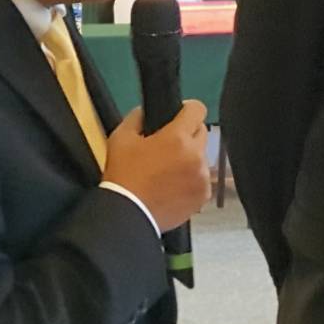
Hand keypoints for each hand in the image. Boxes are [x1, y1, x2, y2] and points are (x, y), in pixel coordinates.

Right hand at [103, 102, 210, 233]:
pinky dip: (192, 180)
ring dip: (190, 158)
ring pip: (202, 157)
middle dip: (187, 135)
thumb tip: (146, 112)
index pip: (198, 109)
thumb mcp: (120, 139)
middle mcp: (196, 155)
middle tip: (169, 146)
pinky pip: (202, 179)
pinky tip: (174, 187)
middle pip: (201, 132)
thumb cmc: (123, 175)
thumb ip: (136, 118)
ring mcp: (202, 177)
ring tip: (170, 170)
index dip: (188, 109)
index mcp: (178, 137)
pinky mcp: (203, 195)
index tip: (179, 116)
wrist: (129, 214)